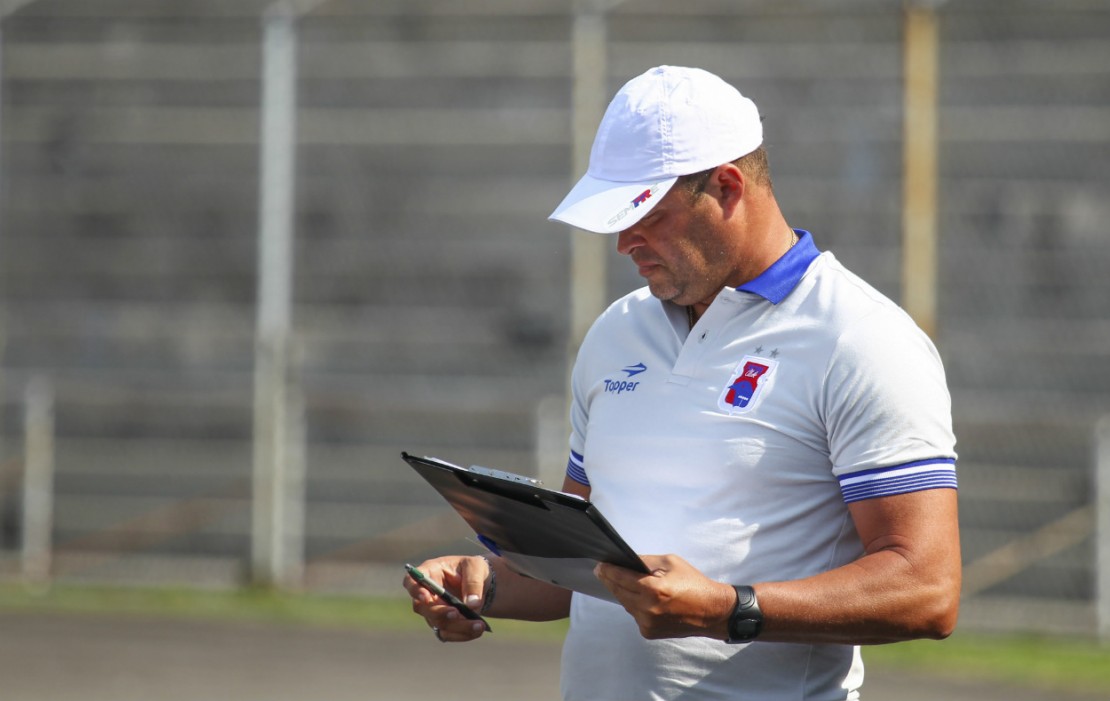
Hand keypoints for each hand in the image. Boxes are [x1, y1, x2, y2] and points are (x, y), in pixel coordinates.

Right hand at [402, 555, 490, 641]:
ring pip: (437, 623)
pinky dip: (463, 634)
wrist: (482, 583)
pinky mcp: (442, 623)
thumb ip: (473, 583)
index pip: (411, 582)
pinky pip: (448, 634)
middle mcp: (427, 593)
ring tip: (479, 625)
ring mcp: (433, 610)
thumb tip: (472, 605)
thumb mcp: (476, 567)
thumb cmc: (473, 569)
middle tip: (458, 613)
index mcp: (429, 572)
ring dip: (458, 627)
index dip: (415, 590)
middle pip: (423, 608)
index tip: (425, 597)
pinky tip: (478, 630)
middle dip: (440, 613)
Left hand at [594, 554, 734, 639]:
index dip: (608, 571)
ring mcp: (647, 623)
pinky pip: (634, 615)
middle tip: (602, 571)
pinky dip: (634, 605)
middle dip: (610, 580)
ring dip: (622, 593)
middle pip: (619, 592)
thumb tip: (627, 561)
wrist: (711, 612)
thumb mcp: (671, 563)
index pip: (621, 578)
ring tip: (620, 581)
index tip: (599, 565)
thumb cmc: (694, 584)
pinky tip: (639, 597)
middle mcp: (647, 608)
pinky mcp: (649, 632)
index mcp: (654, 589)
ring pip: (625, 604)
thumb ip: (646, 561)